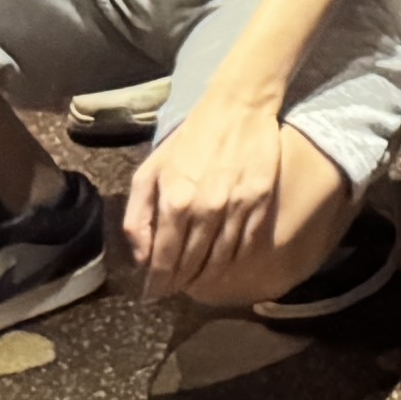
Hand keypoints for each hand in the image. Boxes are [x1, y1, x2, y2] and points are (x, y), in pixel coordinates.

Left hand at [123, 79, 295, 299]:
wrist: (239, 105)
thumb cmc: (190, 138)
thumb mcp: (150, 171)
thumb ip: (139, 216)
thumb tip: (142, 257)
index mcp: (175, 201)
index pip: (165, 259)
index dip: (158, 283)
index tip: (153, 294)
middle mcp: (207, 207)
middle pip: (192, 264)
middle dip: (180, 281)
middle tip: (174, 288)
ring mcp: (238, 205)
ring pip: (221, 259)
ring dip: (207, 275)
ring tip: (197, 278)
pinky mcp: (262, 200)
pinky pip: (247, 244)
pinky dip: (234, 259)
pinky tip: (224, 262)